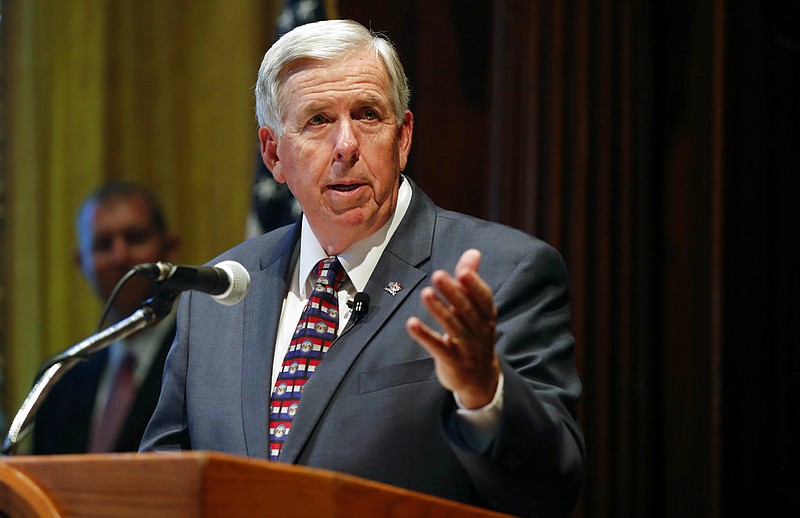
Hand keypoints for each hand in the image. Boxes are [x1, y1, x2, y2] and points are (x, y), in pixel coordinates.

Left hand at [406, 249, 499, 408]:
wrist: (480, 379)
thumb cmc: (475, 335)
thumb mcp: (476, 309)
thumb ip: (471, 280)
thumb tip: (473, 252)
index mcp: (486, 316)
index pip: (483, 298)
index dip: (474, 285)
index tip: (463, 271)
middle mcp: (479, 330)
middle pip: (466, 310)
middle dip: (453, 293)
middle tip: (438, 276)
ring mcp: (466, 347)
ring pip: (453, 327)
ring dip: (439, 310)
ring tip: (426, 294)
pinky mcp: (451, 361)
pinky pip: (437, 347)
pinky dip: (425, 335)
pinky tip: (412, 324)